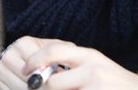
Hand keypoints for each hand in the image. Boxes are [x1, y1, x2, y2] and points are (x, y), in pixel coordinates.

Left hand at [0, 36, 137, 89]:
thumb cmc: (112, 81)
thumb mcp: (94, 64)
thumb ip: (70, 64)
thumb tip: (37, 69)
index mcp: (88, 55)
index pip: (53, 51)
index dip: (34, 61)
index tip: (25, 70)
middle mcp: (92, 70)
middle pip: (51, 82)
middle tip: (35, 89)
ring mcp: (95, 87)